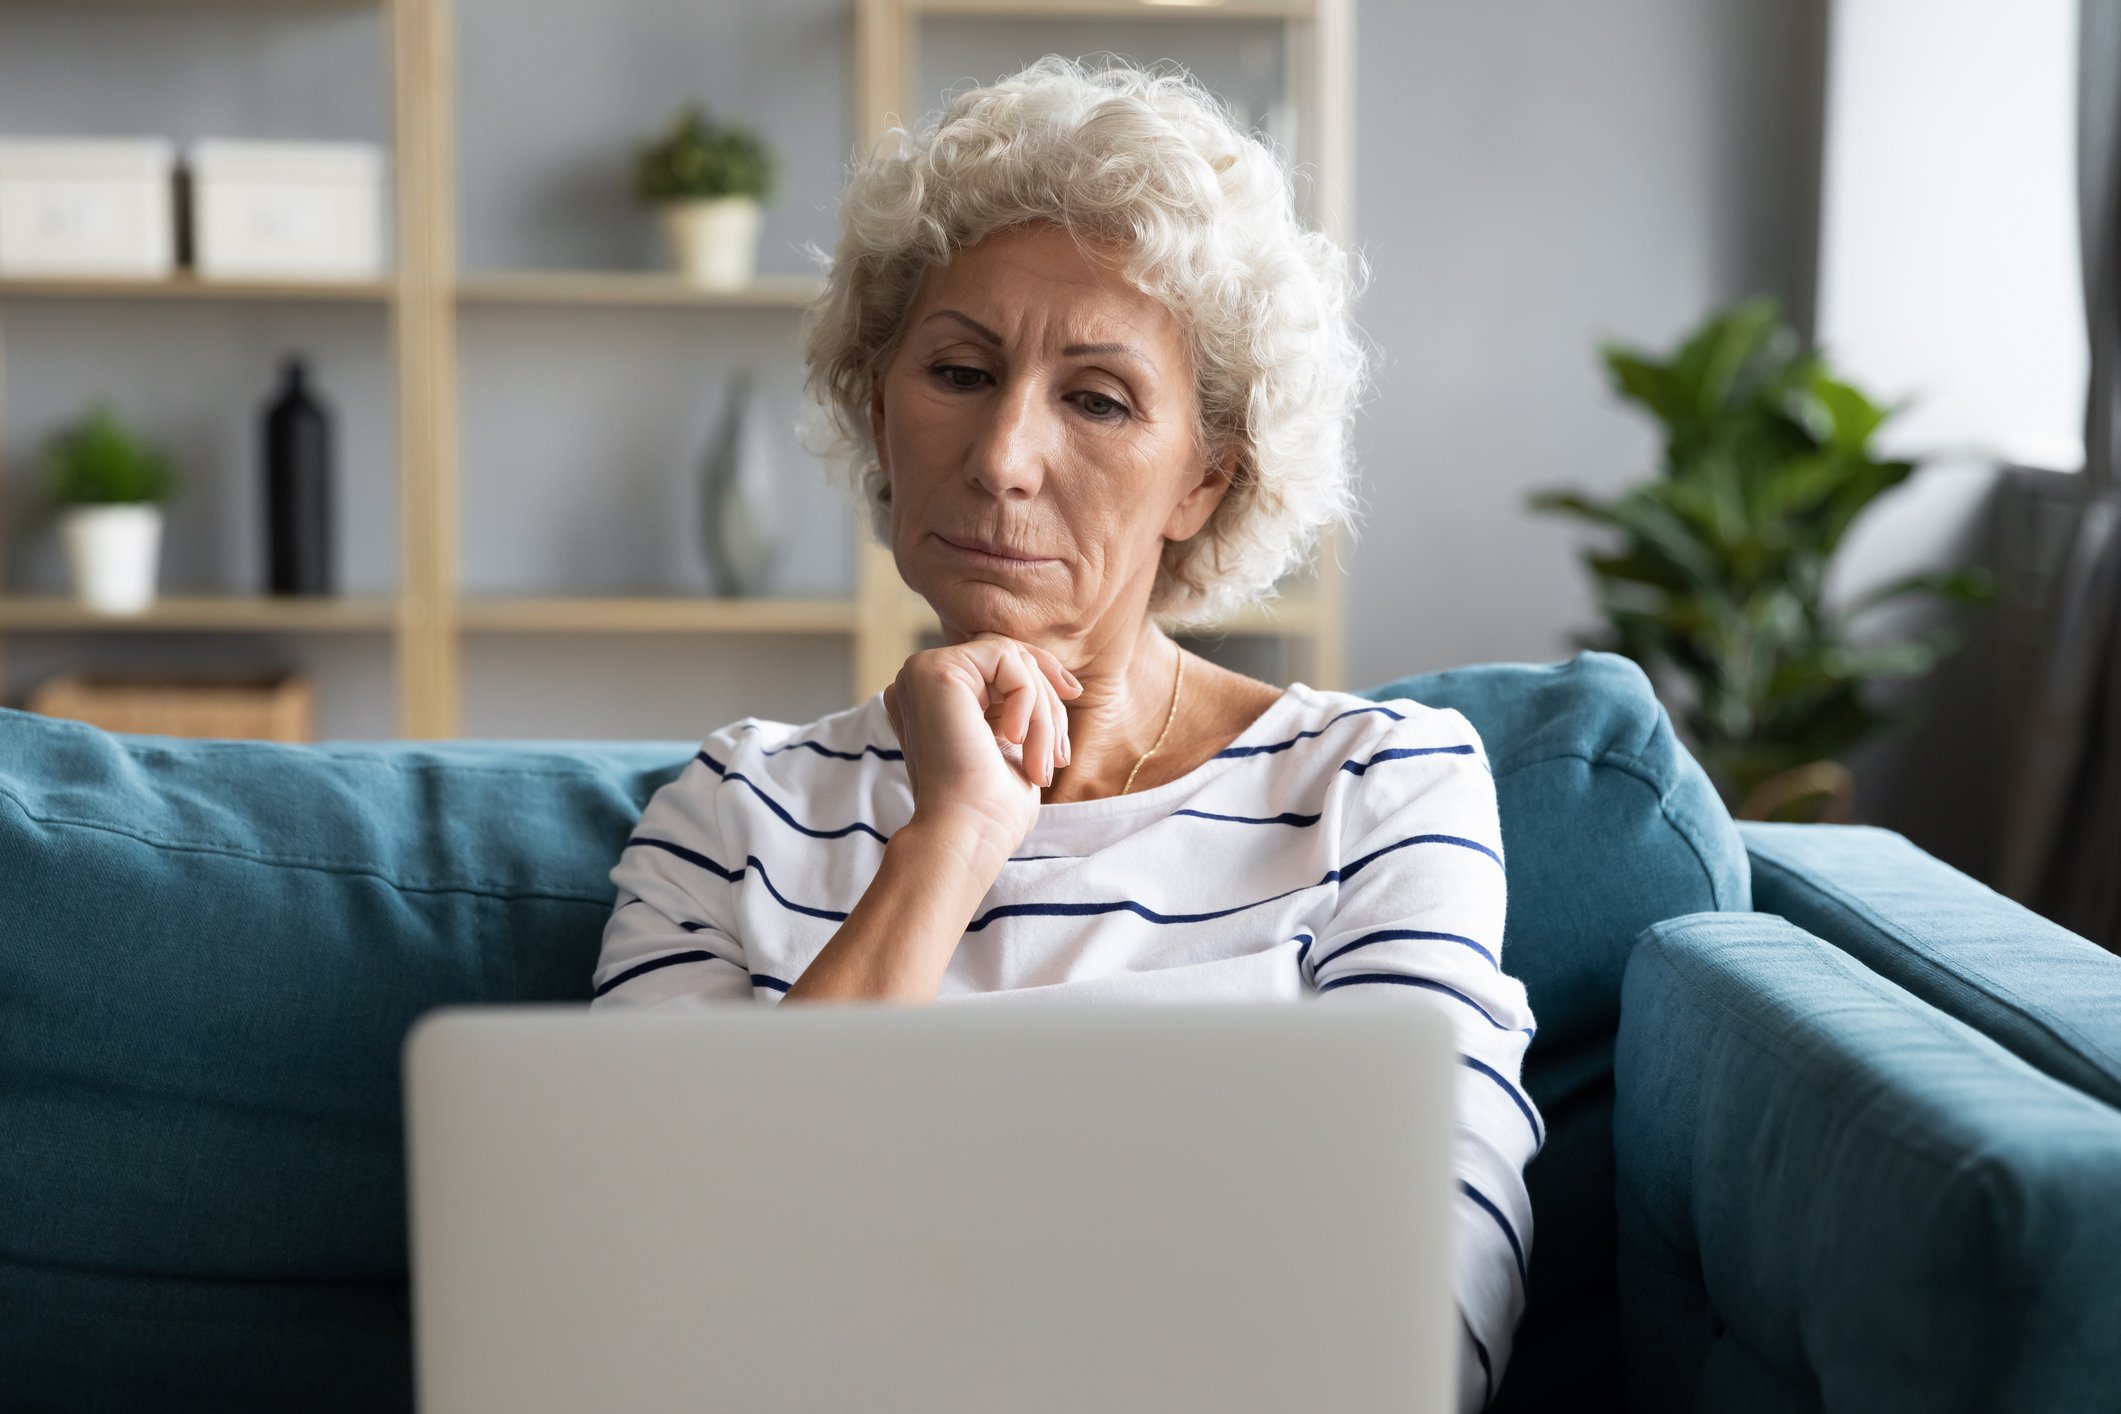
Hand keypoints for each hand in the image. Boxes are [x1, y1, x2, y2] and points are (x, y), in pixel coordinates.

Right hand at [882, 632, 1081, 856]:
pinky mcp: (933, 670)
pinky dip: (1028, 700)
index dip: (1039, 675)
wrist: (965, 835)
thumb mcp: (1014, 744)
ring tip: (1043, 760)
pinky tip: (1016, 739)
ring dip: (1042, 711)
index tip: (1072, 694)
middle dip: (1047, 700)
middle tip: (1058, 754)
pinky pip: (1005, 658)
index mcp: (933, 698)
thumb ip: (1021, 706)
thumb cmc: (991, 807)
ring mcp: (921, 672)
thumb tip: (1060, 679)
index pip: (996, 662)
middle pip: (1007, 656)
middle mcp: (920, 680)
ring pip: (1010, 657)